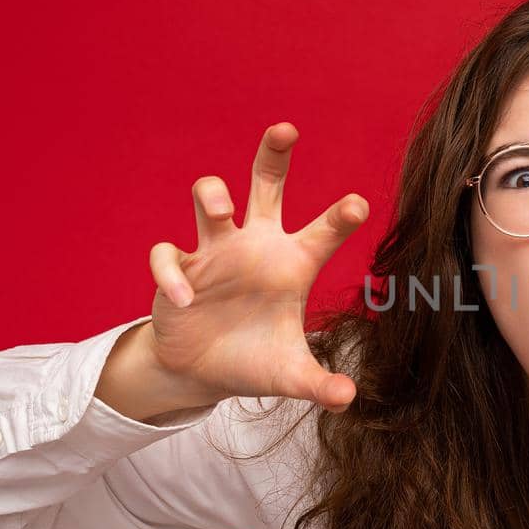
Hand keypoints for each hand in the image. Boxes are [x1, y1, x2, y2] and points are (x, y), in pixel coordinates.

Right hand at [144, 122, 368, 411]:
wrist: (202, 371)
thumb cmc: (255, 360)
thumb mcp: (289, 375)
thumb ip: (318, 384)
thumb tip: (348, 399)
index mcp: (292, 264)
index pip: (322, 231)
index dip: (339, 216)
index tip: (359, 203)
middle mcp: (255, 246)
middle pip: (265, 184)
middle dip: (273, 154)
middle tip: (286, 129)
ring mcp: (214, 252)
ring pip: (210, 199)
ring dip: (213, 196)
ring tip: (221, 208)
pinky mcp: (179, 269)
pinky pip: (169, 255)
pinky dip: (172, 274)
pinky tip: (183, 300)